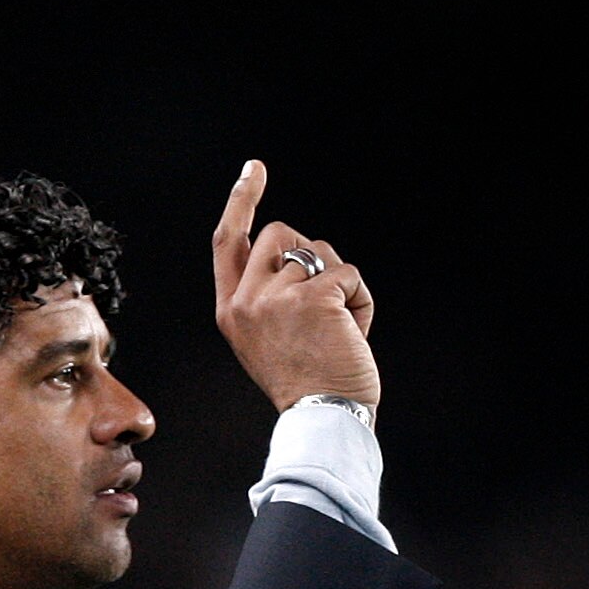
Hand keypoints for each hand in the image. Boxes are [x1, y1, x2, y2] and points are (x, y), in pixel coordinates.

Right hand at [211, 160, 381, 414]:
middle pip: (282, 235)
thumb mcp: (267, 339)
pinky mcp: (314, 297)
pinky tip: (354, 333)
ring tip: (339, 330)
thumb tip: (297, 254)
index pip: (227, 241)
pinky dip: (361, 300)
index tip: (254, 170)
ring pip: (321, 253)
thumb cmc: (306, 384)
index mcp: (230, 312)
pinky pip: (348, 274)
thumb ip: (268, 296)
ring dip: (341, 285)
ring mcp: (277, 297)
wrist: (322, 418)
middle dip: (312, 255)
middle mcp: (246, 301)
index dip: (241, 201)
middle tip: (327, 297)